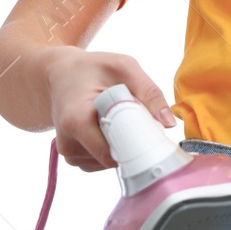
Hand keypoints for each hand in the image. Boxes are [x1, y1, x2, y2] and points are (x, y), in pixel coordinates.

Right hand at [41, 46, 177, 171]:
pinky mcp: (74, 156)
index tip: (149, 135)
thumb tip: (169, 123)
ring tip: (117, 118)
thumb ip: (149, 92)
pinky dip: (113, 148)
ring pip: (109, 162)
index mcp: (76, 120)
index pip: (110, 153)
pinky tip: (111, 127)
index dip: (135, 146)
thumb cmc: (91, 68)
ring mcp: (69, 153)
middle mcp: (68, 142)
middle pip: (113, 158)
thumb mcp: (123, 67)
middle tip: (135, 117)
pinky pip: (102, 162)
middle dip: (132, 143)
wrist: (61, 74)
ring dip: (122, 145)